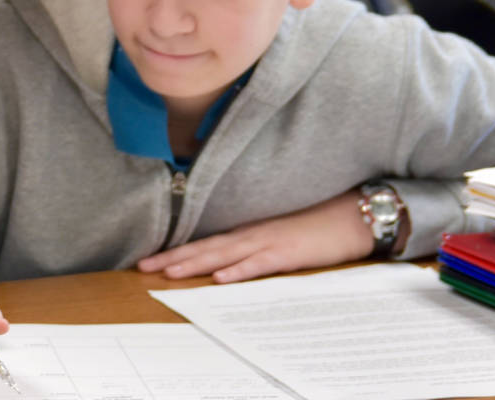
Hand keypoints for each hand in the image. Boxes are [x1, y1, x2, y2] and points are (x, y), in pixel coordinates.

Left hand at [137, 191, 373, 282]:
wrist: (352, 215)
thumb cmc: (316, 226)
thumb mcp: (278, 236)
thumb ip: (253, 247)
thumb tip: (226, 264)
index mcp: (247, 232)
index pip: (203, 243)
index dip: (175, 251)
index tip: (147, 260)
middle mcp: (251, 234)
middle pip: (204, 248)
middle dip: (172, 258)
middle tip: (142, 267)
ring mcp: (268, 242)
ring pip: (224, 254)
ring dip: (196, 264)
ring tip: (169, 273)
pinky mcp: (288, 253)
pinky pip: (260, 264)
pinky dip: (239, 271)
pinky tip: (221, 278)